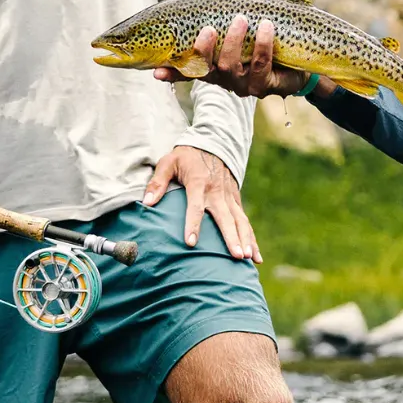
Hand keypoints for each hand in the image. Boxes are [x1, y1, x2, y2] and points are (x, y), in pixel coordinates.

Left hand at [144, 145, 261, 262]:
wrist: (212, 143)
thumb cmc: (186, 156)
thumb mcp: (168, 163)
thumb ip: (157, 182)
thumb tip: (146, 202)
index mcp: (198, 183)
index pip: (195, 207)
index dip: (193, 225)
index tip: (191, 243)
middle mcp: (216, 191)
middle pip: (225, 218)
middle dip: (231, 237)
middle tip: (236, 256)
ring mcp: (229, 196)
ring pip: (240, 221)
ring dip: (246, 239)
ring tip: (249, 259)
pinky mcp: (235, 199)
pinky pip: (244, 220)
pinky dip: (252, 238)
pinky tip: (256, 256)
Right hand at [154, 15, 331, 98]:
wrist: (303, 60)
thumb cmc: (266, 38)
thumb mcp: (242, 27)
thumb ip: (222, 18)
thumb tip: (204, 4)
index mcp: (213, 66)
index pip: (187, 71)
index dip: (171, 73)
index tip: (155, 71)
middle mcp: (225, 79)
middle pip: (205, 69)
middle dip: (204, 48)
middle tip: (209, 28)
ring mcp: (245, 85)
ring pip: (230, 67)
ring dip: (234, 41)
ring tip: (242, 20)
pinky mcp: (267, 86)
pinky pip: (260, 65)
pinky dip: (261, 43)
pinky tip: (265, 27)